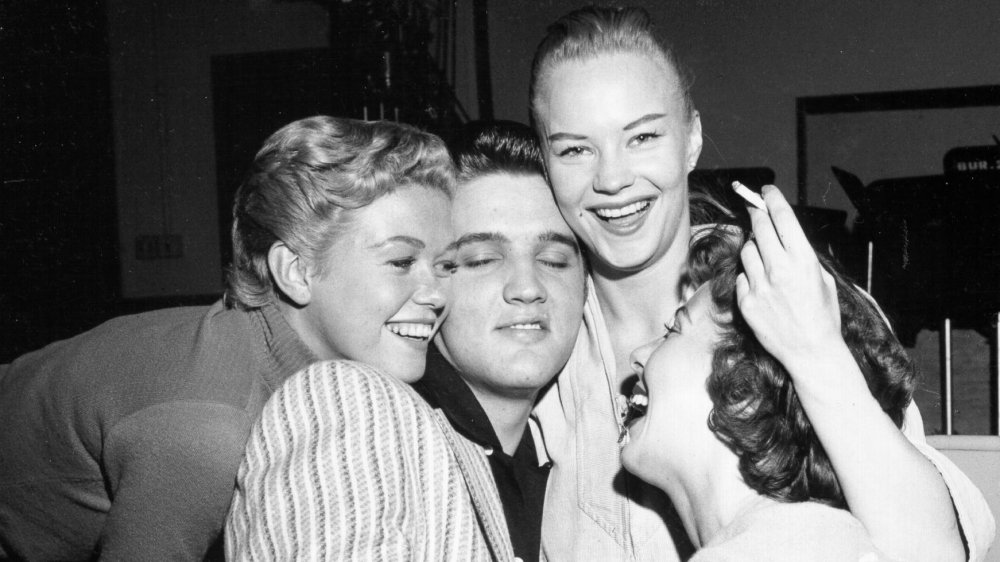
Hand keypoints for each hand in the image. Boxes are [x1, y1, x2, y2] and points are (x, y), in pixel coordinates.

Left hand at [735, 185, 841, 369]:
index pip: (782, 217)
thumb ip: (802, 256)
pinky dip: (749, 278)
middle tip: (754, 207)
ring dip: (754, 250)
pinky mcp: (746, 301)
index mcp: (802, 260)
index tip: (766, 190)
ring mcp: (759, 285)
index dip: (772, 199)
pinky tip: (763, 289)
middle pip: (759, 227)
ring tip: (767, 263)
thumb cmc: (822, 315)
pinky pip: (742, 277)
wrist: (811, 351)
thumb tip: (784, 237)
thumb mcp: (822, 279)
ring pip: (746, 251)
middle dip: (756, 213)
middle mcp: (779, 268)